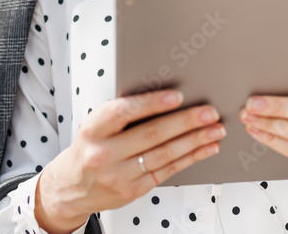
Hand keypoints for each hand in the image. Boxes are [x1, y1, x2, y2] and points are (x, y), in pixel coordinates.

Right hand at [35, 90, 224, 233]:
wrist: (72, 186)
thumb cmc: (91, 146)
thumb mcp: (97, 125)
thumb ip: (124, 113)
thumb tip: (167, 97)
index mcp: (93, 129)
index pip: (124, 112)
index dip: (152, 103)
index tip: (178, 96)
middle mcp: (103, 154)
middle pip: (151, 135)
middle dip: (186, 122)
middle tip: (209, 113)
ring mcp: (118, 176)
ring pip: (164, 154)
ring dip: (195, 141)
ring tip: (215, 130)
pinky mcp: (131, 191)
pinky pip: (166, 171)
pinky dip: (189, 158)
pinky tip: (205, 149)